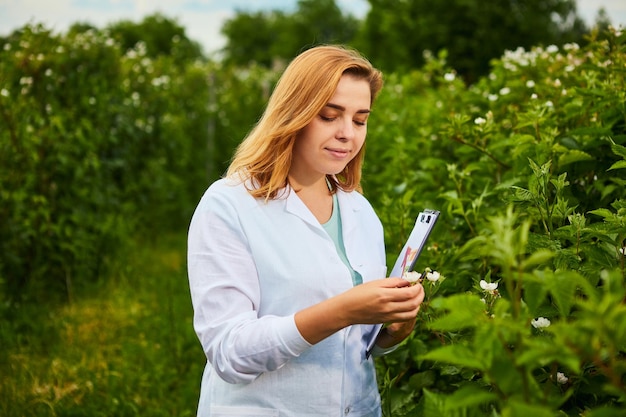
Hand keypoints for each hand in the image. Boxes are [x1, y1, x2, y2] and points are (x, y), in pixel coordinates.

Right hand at [295, 277, 423, 344]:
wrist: (347, 309)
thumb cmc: (358, 294)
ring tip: (416, 297)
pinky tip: (409, 305)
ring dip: (418, 305)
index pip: (409, 293)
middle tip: (420, 288)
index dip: (418, 288)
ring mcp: (389, 316)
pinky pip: (405, 318)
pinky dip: (411, 311)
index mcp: (385, 296)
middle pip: (414, 304)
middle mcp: (389, 308)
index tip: (418, 282)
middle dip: (421, 295)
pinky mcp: (387, 321)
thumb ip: (392, 282)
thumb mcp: (375, 283)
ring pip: (412, 314)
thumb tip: (407, 281)